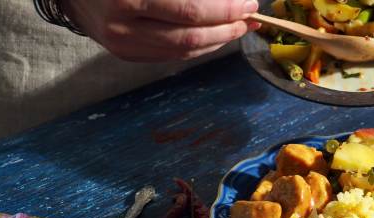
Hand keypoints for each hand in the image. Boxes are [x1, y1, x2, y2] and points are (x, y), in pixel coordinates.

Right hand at [61, 0, 259, 61]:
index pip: (190, 11)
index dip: (225, 10)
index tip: (248, 3)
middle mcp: (124, 27)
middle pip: (191, 38)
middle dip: (228, 29)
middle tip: (250, 16)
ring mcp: (123, 45)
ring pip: (185, 52)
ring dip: (219, 41)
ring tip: (239, 27)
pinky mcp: (126, 55)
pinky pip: (172, 56)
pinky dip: (200, 48)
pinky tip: (216, 36)